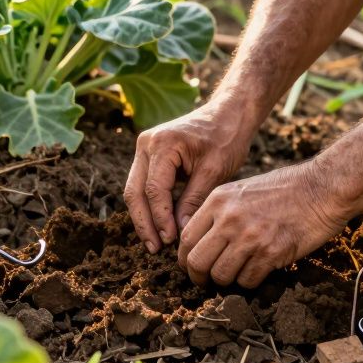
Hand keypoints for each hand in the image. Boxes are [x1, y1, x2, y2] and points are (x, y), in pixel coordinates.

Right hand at [124, 105, 251, 253]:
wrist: (228, 114)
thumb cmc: (226, 138)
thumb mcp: (214, 171)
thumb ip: (194, 199)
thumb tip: (182, 231)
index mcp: (162, 143)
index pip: (154, 189)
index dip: (161, 218)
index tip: (171, 240)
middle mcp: (146, 144)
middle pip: (135, 191)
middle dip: (144, 223)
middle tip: (155, 249)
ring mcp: (145, 148)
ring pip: (134, 190)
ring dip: (144, 217)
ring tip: (155, 244)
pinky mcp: (150, 156)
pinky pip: (143, 185)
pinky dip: (150, 206)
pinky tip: (160, 227)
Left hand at [178, 163, 347, 287]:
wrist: (321, 188)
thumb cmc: (283, 189)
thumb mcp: (241, 190)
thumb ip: (218, 212)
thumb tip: (200, 242)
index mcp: (218, 200)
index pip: (186, 237)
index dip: (185, 258)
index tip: (192, 266)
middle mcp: (229, 218)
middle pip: (196, 261)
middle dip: (199, 277)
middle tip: (206, 282)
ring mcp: (249, 237)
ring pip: (220, 275)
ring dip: (227, 281)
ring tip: (237, 274)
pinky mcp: (271, 253)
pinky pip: (247, 281)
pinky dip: (250, 281)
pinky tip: (259, 269)